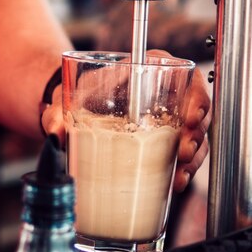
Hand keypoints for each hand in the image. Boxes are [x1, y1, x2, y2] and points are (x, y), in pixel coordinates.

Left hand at [41, 50, 210, 192]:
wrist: (71, 112)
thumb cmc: (75, 96)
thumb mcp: (66, 98)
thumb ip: (56, 112)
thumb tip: (54, 131)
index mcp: (147, 69)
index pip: (186, 75)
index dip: (197, 95)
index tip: (191, 117)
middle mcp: (164, 92)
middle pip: (197, 109)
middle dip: (196, 134)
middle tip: (183, 152)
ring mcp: (168, 118)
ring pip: (195, 134)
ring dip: (193, 155)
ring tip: (180, 173)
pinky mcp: (165, 141)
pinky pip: (184, 153)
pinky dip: (183, 169)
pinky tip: (176, 182)